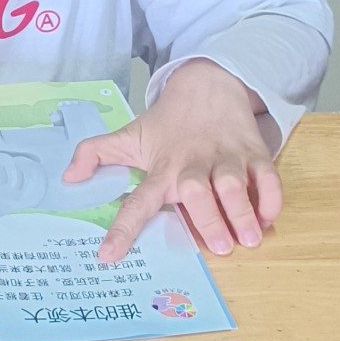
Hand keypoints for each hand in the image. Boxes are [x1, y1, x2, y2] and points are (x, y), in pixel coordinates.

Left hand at [63, 60, 282, 263]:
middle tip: (219, 248)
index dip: (121, 230)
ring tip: (250, 239)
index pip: (136, 202)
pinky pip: (267, 177)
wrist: (209, 84)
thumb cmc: (168, 122)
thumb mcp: (130, 135)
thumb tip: (67, 178)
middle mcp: (193, 165)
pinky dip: (271, 198)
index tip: (108, 256)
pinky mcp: (253, 153)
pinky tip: (270, 219)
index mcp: (161, 168)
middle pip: (197, 191)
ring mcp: (226, 158)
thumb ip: (96, 154)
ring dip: (244, 213)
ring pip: (235, 185)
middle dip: (208, 219)